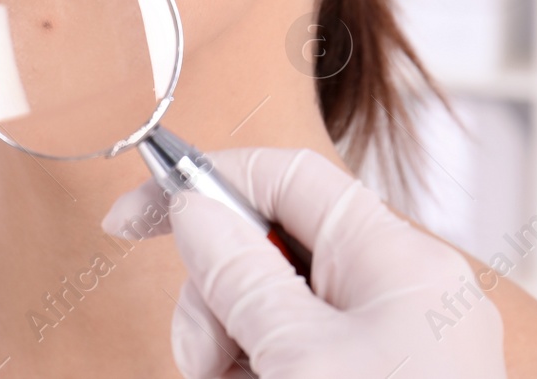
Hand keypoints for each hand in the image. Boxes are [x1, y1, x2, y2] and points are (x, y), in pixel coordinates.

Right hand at [102, 147, 505, 378]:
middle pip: (275, 249)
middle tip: (202, 365)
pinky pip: (304, 354)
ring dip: (234, 349)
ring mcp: (400, 343)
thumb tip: (194, 211)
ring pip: (280, 311)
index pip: (289, 178)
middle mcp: (405, 292)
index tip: (132, 220)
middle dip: (218, 299)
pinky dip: (265, 373)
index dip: (206, 183)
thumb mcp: (298, 362)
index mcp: (398, 262)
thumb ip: (241, 277)